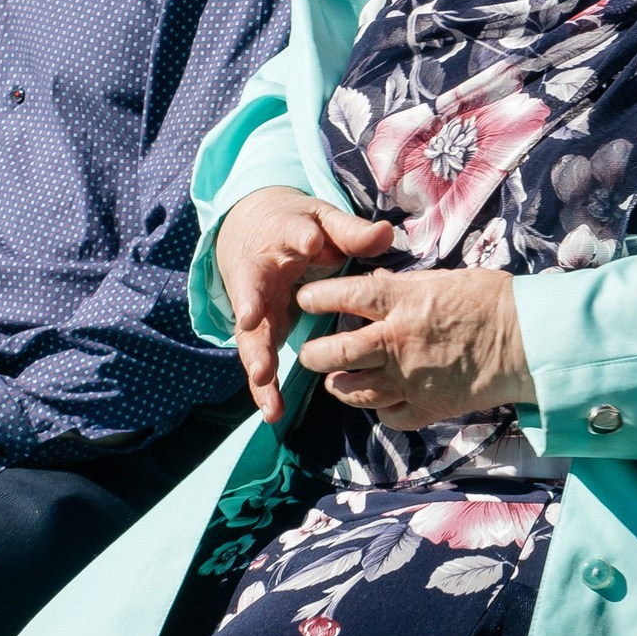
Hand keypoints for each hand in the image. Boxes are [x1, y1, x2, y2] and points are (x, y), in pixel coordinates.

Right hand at [215, 188, 395, 422]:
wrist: (253, 233)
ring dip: (257, 359)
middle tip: (251, 321)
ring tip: (264, 381)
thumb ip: (352, 233)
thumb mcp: (324, 222)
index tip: (310, 241)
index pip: (293, 234)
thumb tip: (385, 234)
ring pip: (252, 334)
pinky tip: (272, 412)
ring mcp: (255, 305)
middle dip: (252, 306)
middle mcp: (260, 273)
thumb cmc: (299, 229)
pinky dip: (264, 387)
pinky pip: (260, 359)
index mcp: (282, 238)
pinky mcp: (258, 332)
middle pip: (253, 289)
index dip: (301, 238)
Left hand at [292, 268, 530, 431]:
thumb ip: (403, 286)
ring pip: (352, 392)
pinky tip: (383, 400)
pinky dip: (380, 410)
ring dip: (339, 386)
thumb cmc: (490, 301)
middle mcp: (397, 341)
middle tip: (312, 352)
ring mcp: (409, 378)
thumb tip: (377, 282)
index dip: (315, 300)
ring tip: (338, 380)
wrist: (527, 340)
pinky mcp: (426, 407)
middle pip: (333, 353)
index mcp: (400, 302)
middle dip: (314, 354)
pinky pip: (387, 416)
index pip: (341, 298)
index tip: (305, 302)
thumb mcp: (443, 279)